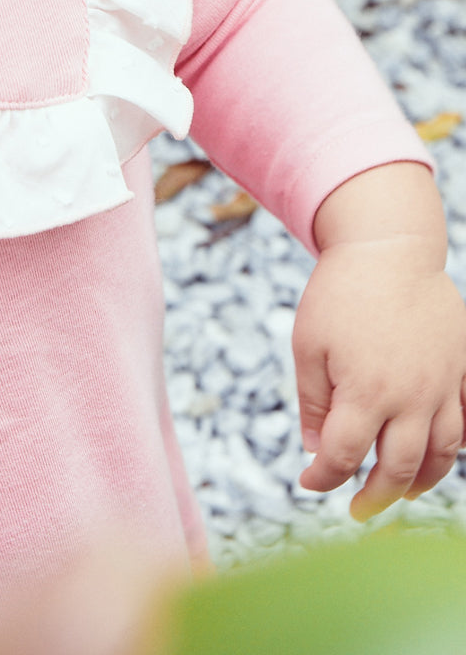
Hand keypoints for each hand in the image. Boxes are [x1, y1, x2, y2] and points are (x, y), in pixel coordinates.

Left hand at [293, 241, 465, 520]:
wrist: (388, 248)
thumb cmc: (339, 294)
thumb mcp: (308, 345)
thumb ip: (314, 403)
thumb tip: (318, 450)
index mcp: (366, 392)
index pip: (345, 457)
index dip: (323, 478)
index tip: (308, 483)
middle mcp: (412, 397)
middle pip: (399, 468)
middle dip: (374, 496)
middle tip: (356, 509)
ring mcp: (443, 385)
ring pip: (442, 454)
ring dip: (421, 482)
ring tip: (400, 493)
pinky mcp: (461, 369)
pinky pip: (465, 421)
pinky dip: (453, 446)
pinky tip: (436, 453)